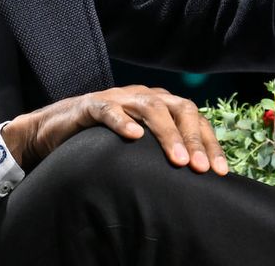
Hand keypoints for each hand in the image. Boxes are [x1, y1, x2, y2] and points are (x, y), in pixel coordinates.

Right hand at [0, 84, 227, 174]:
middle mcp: (142, 96)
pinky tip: (133, 136)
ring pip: (150, 106)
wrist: (53, 131)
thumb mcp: (138, 147)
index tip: (220, 172)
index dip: (209, 142)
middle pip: (178, 107)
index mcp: (158, 104)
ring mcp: (116, 98)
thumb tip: (199, 178)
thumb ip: (163, 151)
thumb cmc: (101, 142)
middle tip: (201, 168)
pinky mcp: (89, 106)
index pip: (193, 117)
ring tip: (178, 159)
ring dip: (167, 132)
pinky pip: (108, 110)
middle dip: (193, 137)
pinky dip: (122, 121)